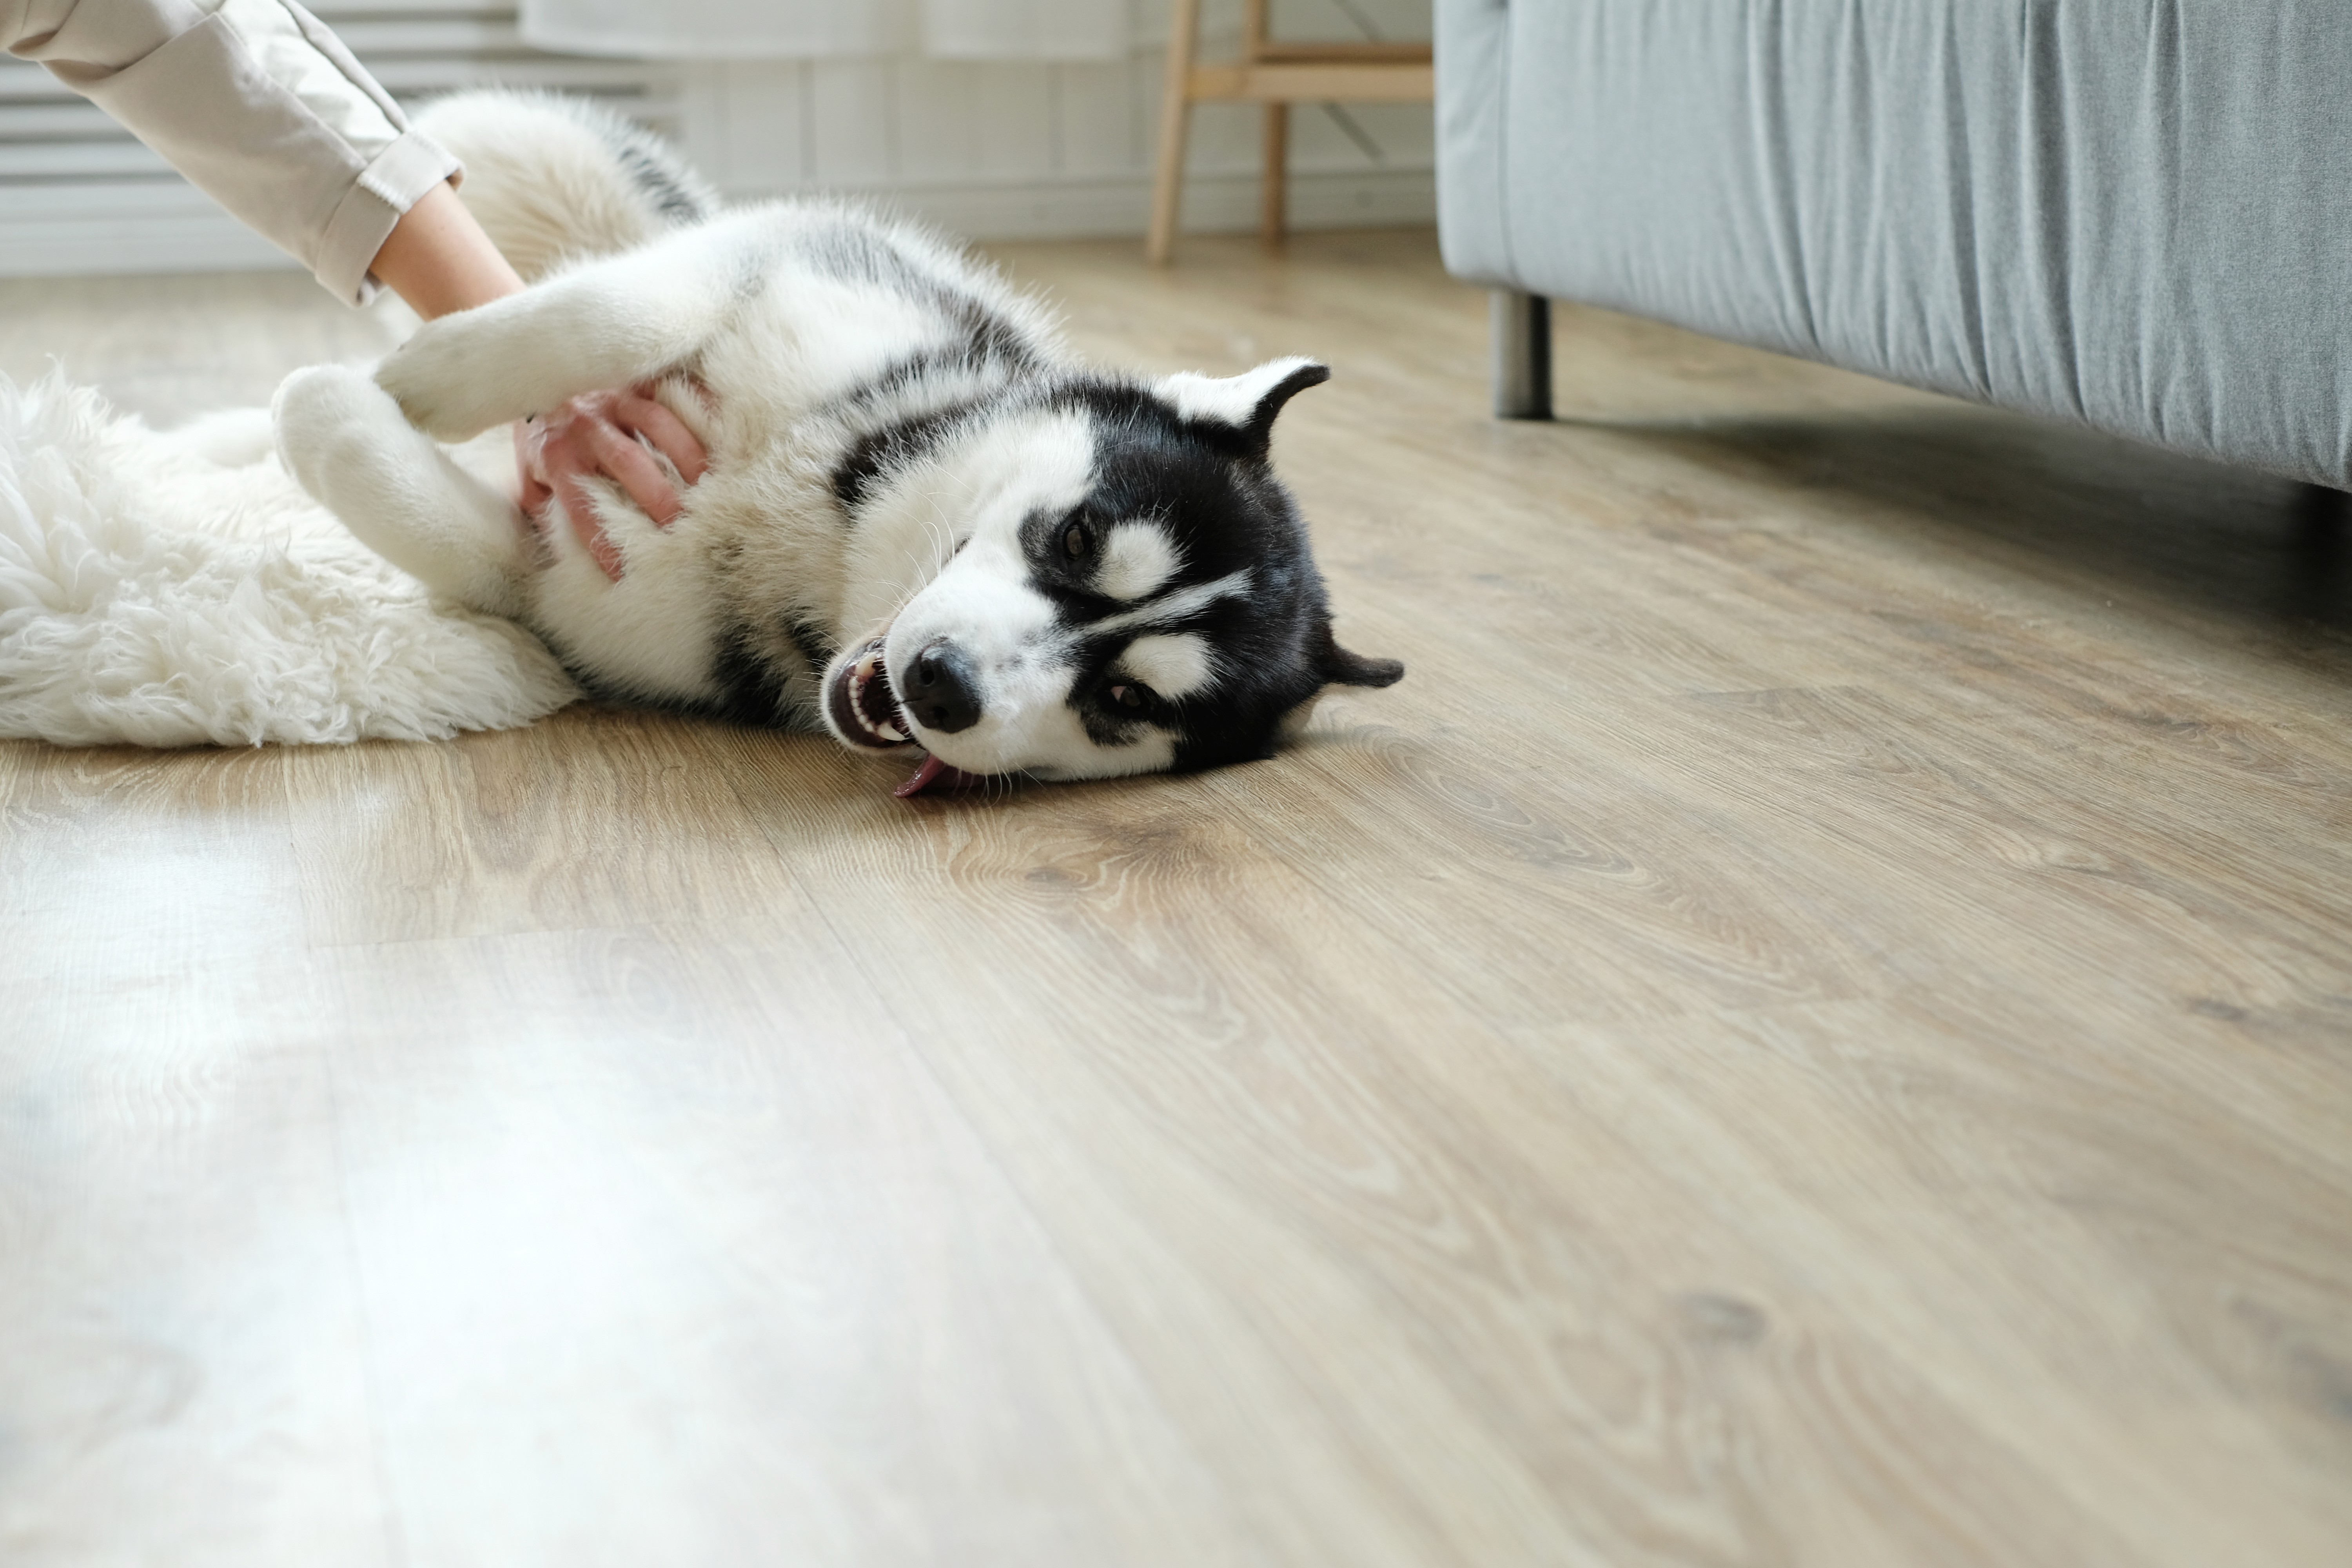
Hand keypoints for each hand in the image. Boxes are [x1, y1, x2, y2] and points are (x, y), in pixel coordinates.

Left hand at [515, 387, 707, 580]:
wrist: (532, 383)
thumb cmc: (544, 447)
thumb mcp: (532, 485)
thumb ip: (549, 516)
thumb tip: (574, 559)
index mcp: (557, 458)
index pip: (584, 510)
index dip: (606, 545)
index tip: (628, 574)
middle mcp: (585, 426)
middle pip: (630, 462)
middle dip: (661, 498)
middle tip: (683, 527)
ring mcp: (614, 399)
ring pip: (658, 423)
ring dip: (689, 458)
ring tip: (710, 488)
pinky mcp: (636, 380)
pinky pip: (673, 395)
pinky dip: (701, 415)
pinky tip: (722, 440)